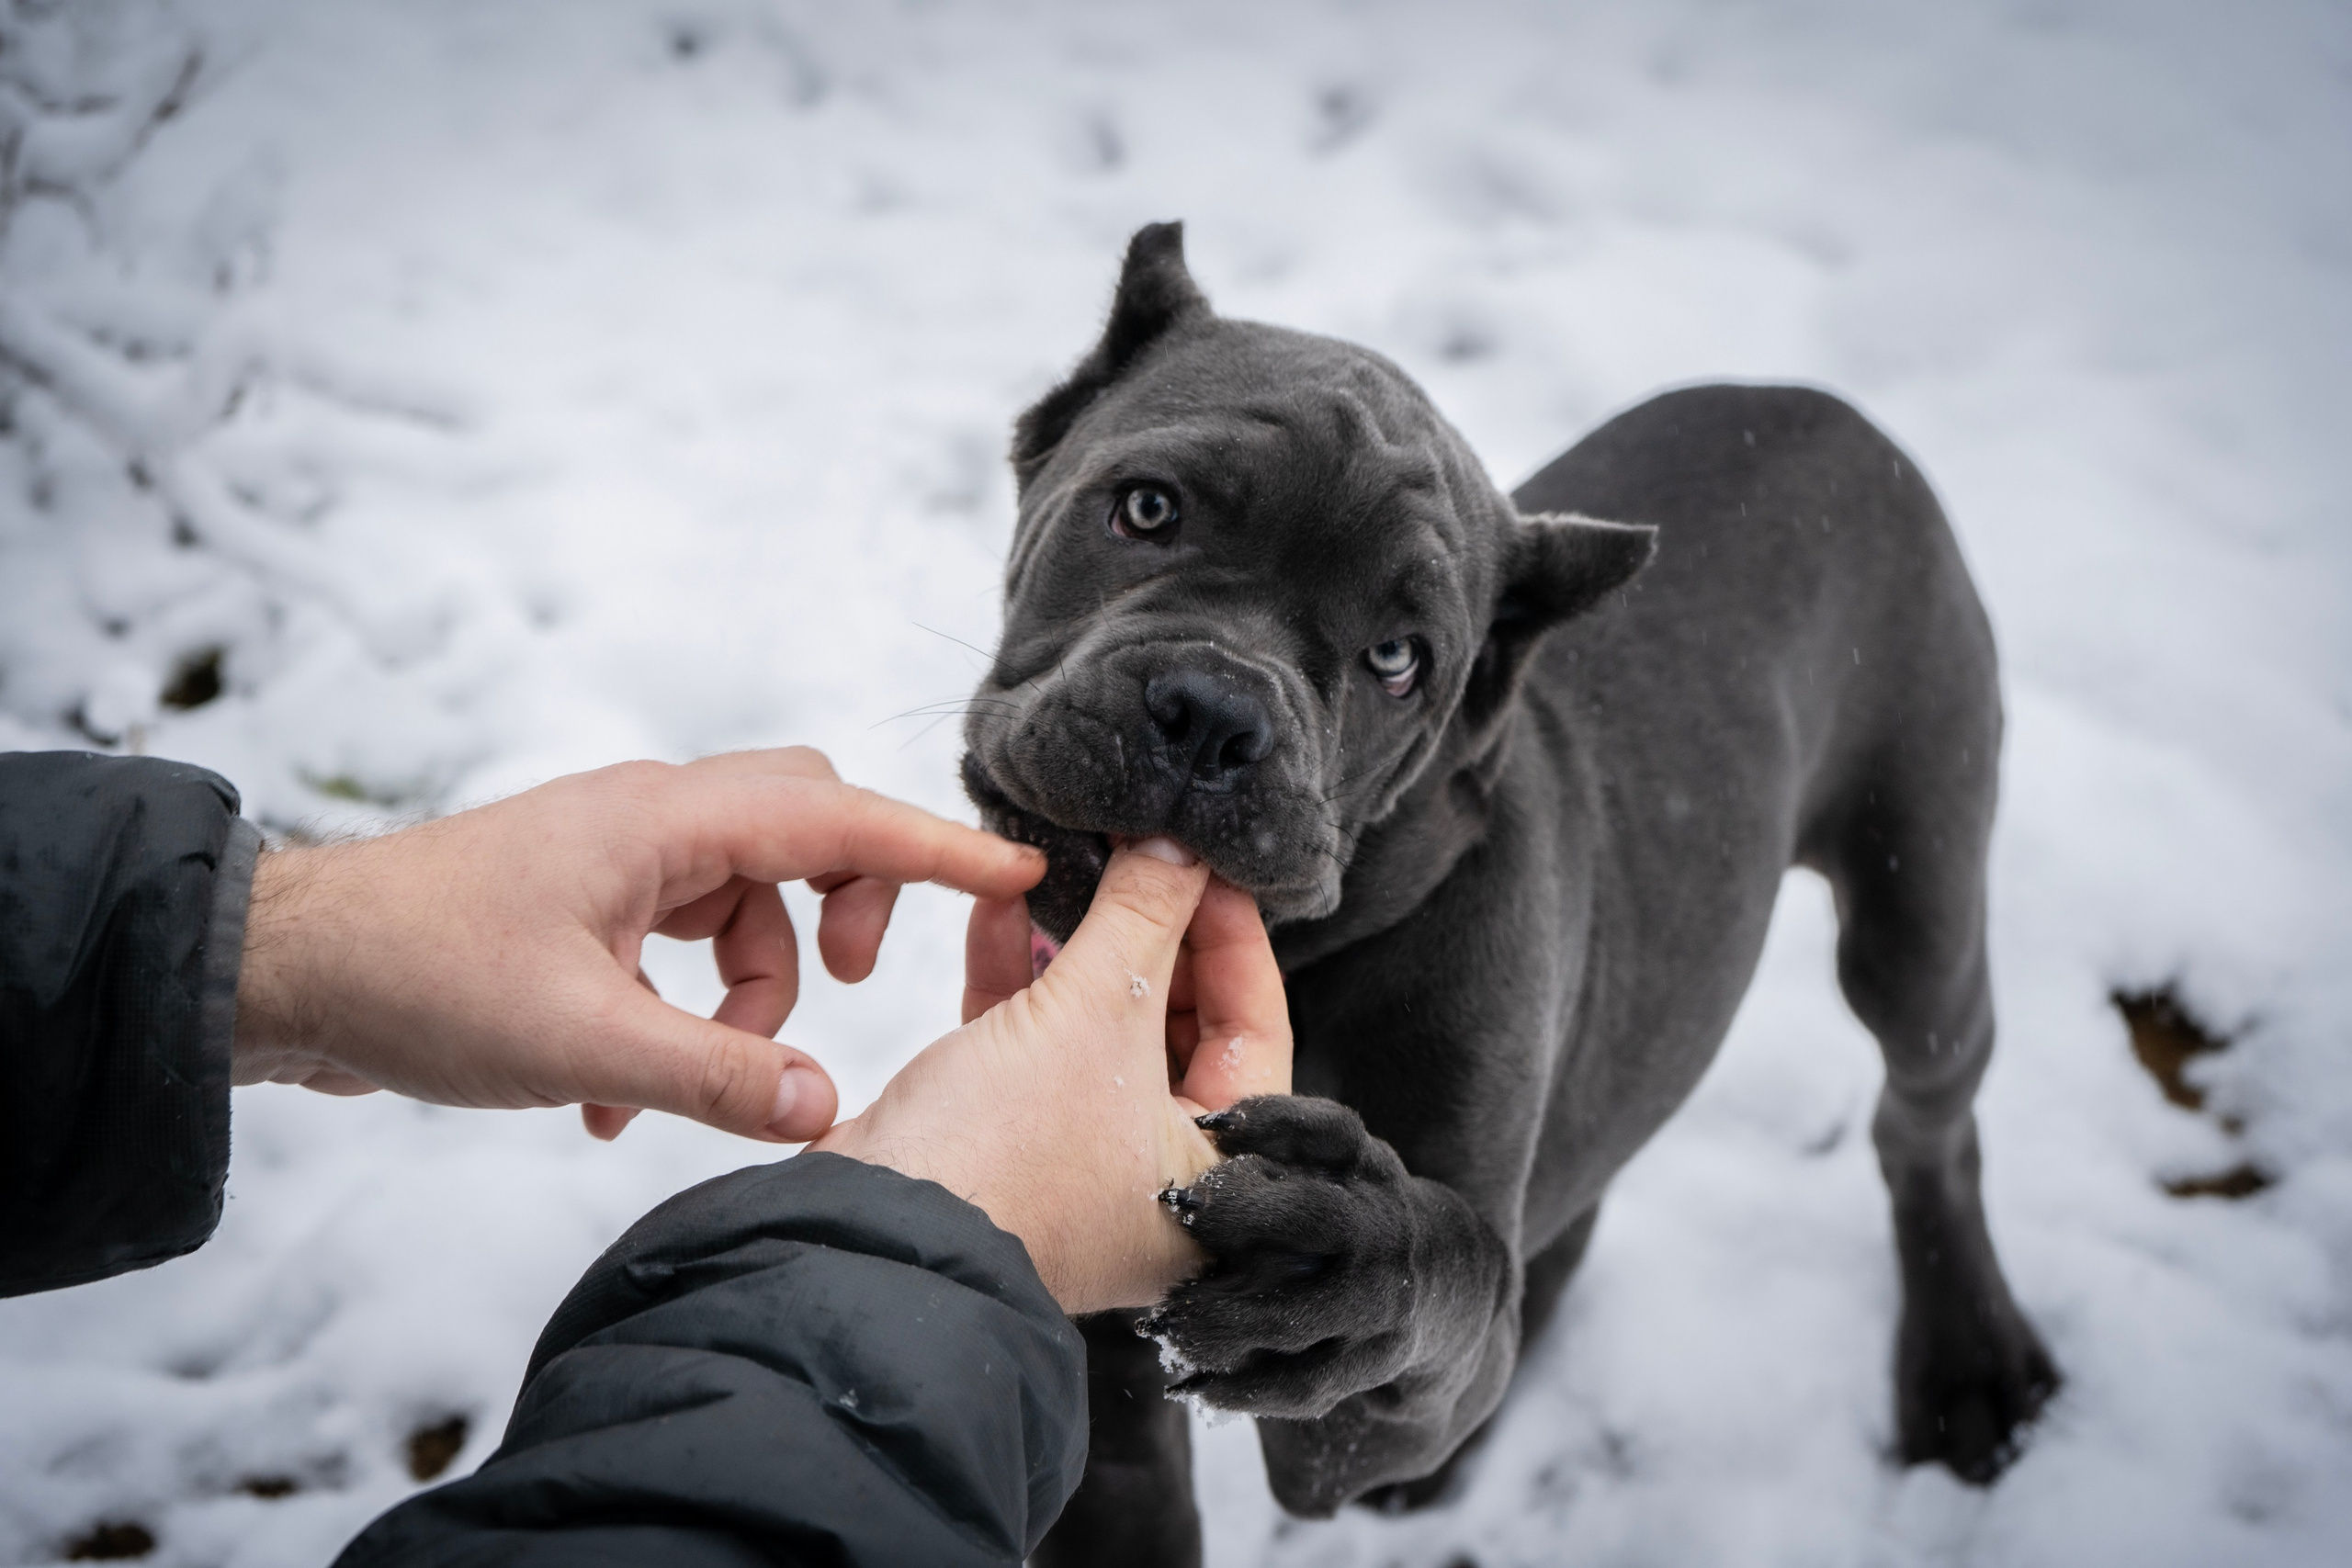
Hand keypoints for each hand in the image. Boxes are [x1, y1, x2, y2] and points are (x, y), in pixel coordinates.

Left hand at [232, 748, 1043, 1141]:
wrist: (287, 972)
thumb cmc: (418, 976)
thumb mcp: (581, 1041)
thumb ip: (716, 1073)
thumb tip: (824, 1104)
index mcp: (664, 820)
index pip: (836, 814)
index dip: (935, 845)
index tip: (1019, 868)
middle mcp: (653, 819)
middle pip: (804, 828)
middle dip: (842, 908)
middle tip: (842, 983)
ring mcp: (620, 858)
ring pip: (745, 898)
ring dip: (749, 991)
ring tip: (696, 1077)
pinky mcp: (589, 905)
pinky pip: (682, 941)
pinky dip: (684, 1013)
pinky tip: (620, 1102)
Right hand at [814, 838, 1291, 1313]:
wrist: (869, 1232)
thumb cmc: (1003, 1155)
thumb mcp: (1091, 1015)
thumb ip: (1143, 917)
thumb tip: (1179, 846)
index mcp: (1220, 1173)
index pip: (1256, 1026)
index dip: (1230, 932)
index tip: (1203, 860)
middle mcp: (1161, 1177)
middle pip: (1182, 1023)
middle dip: (1151, 931)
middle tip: (1138, 854)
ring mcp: (1084, 1162)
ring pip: (1104, 1026)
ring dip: (1082, 943)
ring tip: (1070, 864)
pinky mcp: (1009, 1141)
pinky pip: (1035, 1041)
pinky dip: (1021, 976)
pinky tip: (1002, 906)